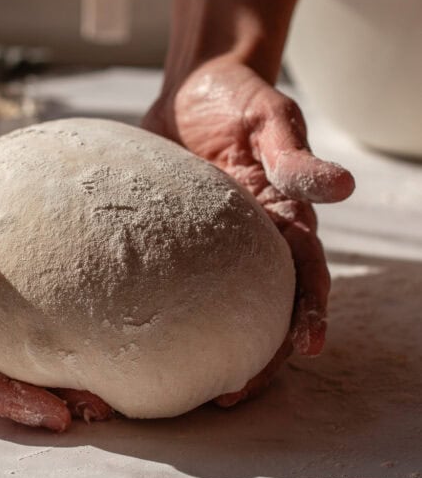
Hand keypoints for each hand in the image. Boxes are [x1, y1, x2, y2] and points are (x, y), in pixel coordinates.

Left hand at [143, 56, 354, 403]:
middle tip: (231, 393)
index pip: (305, 274)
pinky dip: (163, 312)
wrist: (193, 84)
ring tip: (184, 387)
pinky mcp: (173, 239)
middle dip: (257, 354)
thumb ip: (296, 156)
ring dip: (210, 347)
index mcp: (284, 217)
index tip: (306, 346)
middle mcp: (251, 241)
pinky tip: (135, 340)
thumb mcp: (271, 120)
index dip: (309, 312)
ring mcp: (211, 245)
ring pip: (217, 307)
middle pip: (263, 308)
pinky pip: (171, 282)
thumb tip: (342, 187)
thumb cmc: (240, 98)